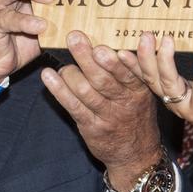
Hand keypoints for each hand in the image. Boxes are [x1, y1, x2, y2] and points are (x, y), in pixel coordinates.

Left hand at [42, 31, 163, 186]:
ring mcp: (106, 115)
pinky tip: (48, 76)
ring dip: (71, 73)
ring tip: (61, 60)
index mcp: (140, 90)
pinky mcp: (91, 126)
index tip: (104, 45)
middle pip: (103, 79)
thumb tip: (113, 43)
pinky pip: (73, 107)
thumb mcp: (144, 94)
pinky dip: (59, 90)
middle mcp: (124, 102)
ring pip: (86, 92)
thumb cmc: (137, 115)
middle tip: (74, 37)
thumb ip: (132, 72)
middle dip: (87, 57)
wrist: (136, 154)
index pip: (129, 72)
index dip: (117, 60)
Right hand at [123, 33, 192, 151]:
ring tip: (167, 40)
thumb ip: (190, 64)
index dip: (134, 63)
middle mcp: (174, 101)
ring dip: (166, 61)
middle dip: (146, 57)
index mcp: (170, 92)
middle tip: (145, 35)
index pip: (147, 77)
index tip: (121, 48)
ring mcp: (187, 107)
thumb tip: (185, 36)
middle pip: (153, 78)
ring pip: (170, 83)